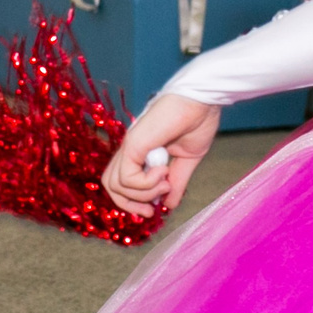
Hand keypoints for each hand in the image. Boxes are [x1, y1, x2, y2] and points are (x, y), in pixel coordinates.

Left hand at [103, 92, 221, 217]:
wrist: (203, 102)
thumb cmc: (197, 122)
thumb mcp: (187, 160)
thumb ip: (176, 182)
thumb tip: (168, 205)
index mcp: (139, 153)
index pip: (120, 183)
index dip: (132, 202)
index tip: (153, 210)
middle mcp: (129, 149)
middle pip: (109, 185)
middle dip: (129, 204)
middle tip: (151, 210)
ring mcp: (129, 145)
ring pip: (117, 185)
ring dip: (144, 193)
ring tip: (165, 183)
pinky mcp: (133, 143)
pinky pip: (127, 177)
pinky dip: (146, 183)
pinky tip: (164, 170)